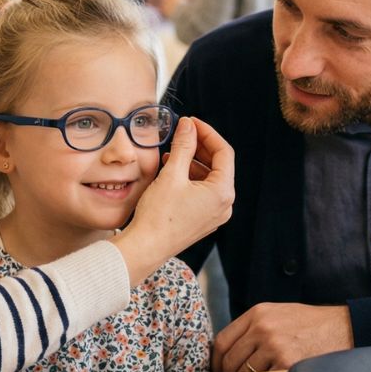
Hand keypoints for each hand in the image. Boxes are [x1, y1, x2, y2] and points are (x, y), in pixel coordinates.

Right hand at [110, 117, 233, 282]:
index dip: (208, 133)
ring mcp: (213, 214)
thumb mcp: (171, 174)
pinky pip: (202, 192)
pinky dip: (190, 178)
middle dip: (200, 147)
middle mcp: (223, 205)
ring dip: (193, 162)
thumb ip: (183, 146)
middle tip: (183, 133)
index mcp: (222, 193)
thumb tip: (189, 126)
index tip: (192, 123)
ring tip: (173, 152)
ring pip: (209, 178)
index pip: (224, 152)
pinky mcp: (202, 220)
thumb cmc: (158, 217)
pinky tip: (172, 170)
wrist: (146, 248)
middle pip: (218, 165)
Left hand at [211, 303, 353, 371]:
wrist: (344, 327)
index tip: (218, 371)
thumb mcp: (278, 314)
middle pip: (231, 359)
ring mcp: (274, 346)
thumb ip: (254, 327)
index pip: (223, 340)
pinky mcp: (287, 363)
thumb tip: (230, 351)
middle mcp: (263, 327)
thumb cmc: (311, 324)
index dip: (217, 360)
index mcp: (258, 313)